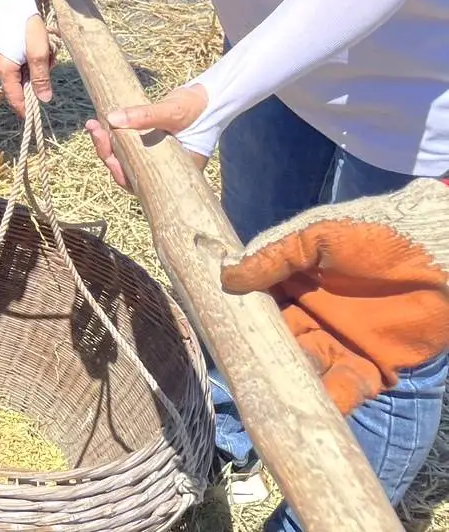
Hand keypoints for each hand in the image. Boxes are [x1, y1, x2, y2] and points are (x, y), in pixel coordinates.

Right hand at [0, 8, 52, 116]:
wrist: (14, 2)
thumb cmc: (27, 27)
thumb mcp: (40, 53)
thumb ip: (41, 78)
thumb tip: (43, 99)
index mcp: (4, 70)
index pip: (15, 98)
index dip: (25, 109)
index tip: (36, 116)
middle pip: (17, 86)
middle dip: (35, 79)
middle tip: (49, 62)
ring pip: (18, 74)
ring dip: (33, 68)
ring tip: (45, 50)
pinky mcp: (0, 51)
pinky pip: (15, 65)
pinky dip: (27, 61)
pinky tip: (36, 47)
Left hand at [84, 83, 208, 189]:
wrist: (206, 97)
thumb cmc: (196, 108)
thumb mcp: (173, 111)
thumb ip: (146, 115)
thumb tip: (112, 118)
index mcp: (173, 173)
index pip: (142, 183)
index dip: (121, 174)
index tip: (110, 159)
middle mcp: (162, 170)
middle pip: (127, 171)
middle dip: (107, 153)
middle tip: (96, 131)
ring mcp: (153, 157)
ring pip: (123, 158)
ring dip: (105, 143)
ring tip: (93, 126)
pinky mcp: (146, 144)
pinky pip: (125, 145)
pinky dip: (111, 135)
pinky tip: (99, 123)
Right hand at [220, 181, 448, 412]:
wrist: (440, 255)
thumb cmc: (376, 234)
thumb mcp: (317, 235)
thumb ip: (274, 257)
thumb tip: (227, 277)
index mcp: (294, 283)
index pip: (256, 305)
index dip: (236, 317)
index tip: (214, 329)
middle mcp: (311, 317)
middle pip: (276, 343)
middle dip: (259, 357)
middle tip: (236, 371)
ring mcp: (339, 344)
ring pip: (305, 369)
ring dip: (289, 382)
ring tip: (269, 394)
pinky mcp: (371, 369)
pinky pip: (344, 389)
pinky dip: (329, 401)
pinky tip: (312, 407)